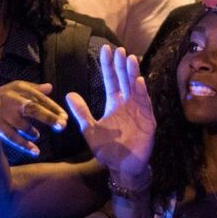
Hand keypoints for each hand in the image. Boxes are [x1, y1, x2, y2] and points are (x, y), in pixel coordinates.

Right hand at [0, 80, 67, 154]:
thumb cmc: (6, 98)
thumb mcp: (18, 91)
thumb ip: (34, 90)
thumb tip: (50, 87)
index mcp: (18, 87)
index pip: (40, 98)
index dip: (54, 108)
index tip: (66, 117)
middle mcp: (10, 98)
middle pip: (32, 108)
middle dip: (48, 117)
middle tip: (63, 126)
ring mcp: (2, 112)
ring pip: (22, 125)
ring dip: (32, 132)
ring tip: (37, 135)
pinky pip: (12, 137)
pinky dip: (24, 145)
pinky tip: (36, 151)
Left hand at [67, 46, 153, 183]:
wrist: (122, 168)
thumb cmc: (108, 150)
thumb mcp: (90, 130)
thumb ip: (82, 112)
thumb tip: (69, 94)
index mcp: (114, 103)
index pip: (111, 79)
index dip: (108, 65)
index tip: (105, 50)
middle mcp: (127, 103)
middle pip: (124, 79)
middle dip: (122, 64)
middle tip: (119, 49)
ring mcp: (139, 110)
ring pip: (136, 87)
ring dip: (133, 73)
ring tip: (130, 58)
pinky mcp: (148, 120)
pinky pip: (145, 104)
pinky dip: (142, 92)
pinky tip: (139, 81)